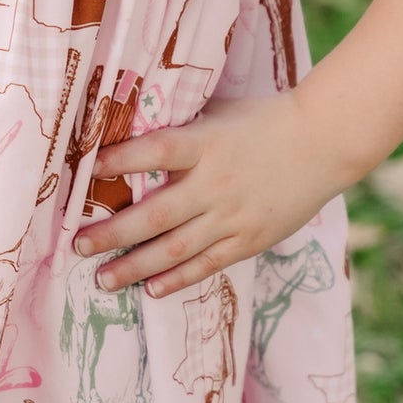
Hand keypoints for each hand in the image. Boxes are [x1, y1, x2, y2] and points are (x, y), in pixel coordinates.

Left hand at [74, 93, 347, 296]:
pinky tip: (150, 290)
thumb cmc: (266, 119)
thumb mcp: (221, 112)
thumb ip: (184, 127)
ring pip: (175, 249)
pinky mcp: (249, 239)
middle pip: (155, 214)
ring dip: (134, 267)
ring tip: (102, 279)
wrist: (325, 143)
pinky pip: (207, 265)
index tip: (86, 169)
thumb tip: (132, 124)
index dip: (120, 161)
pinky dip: (177, 279)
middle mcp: (215, 183)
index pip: (156, 151)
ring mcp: (232, 216)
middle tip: (77, 245)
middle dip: (111, 233)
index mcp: (206, 143)